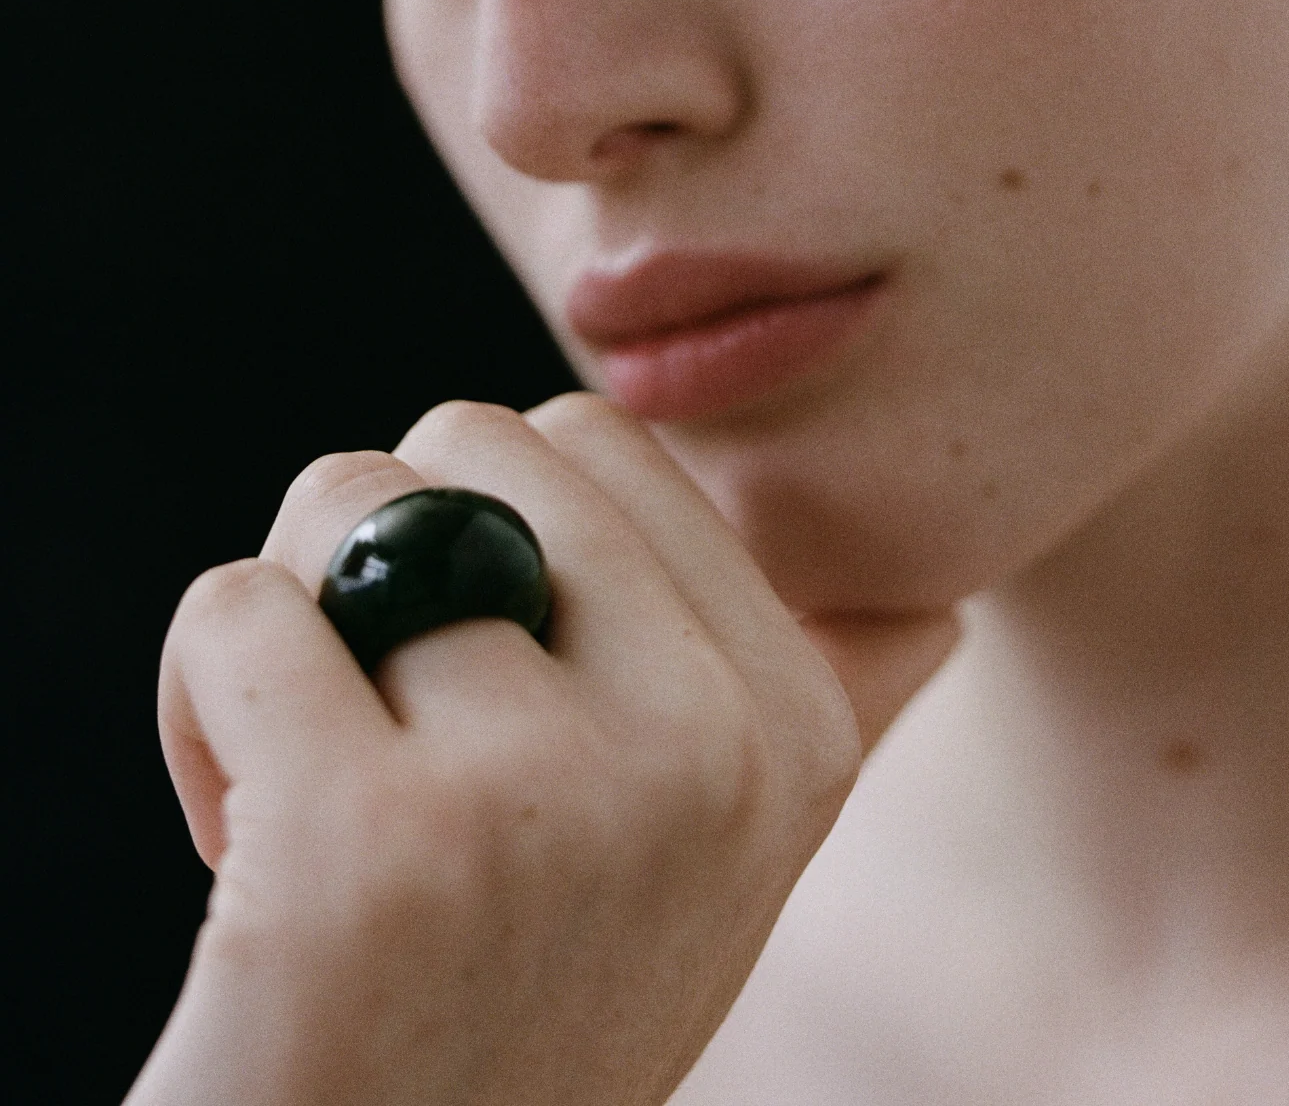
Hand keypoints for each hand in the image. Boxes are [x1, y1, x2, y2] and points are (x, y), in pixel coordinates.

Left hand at [128, 395, 951, 1105]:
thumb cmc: (530, 1010)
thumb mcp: (721, 875)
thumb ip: (825, 715)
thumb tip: (933, 616)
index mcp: (794, 727)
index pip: (596, 435)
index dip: (499, 530)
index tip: (499, 690)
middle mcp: (703, 751)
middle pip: (470, 440)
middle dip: (386, 548)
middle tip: (387, 722)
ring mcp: (542, 795)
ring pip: (346, 504)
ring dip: (288, 626)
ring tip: (312, 785)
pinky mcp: (366, 845)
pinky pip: (234, 609)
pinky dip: (199, 697)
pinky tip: (238, 834)